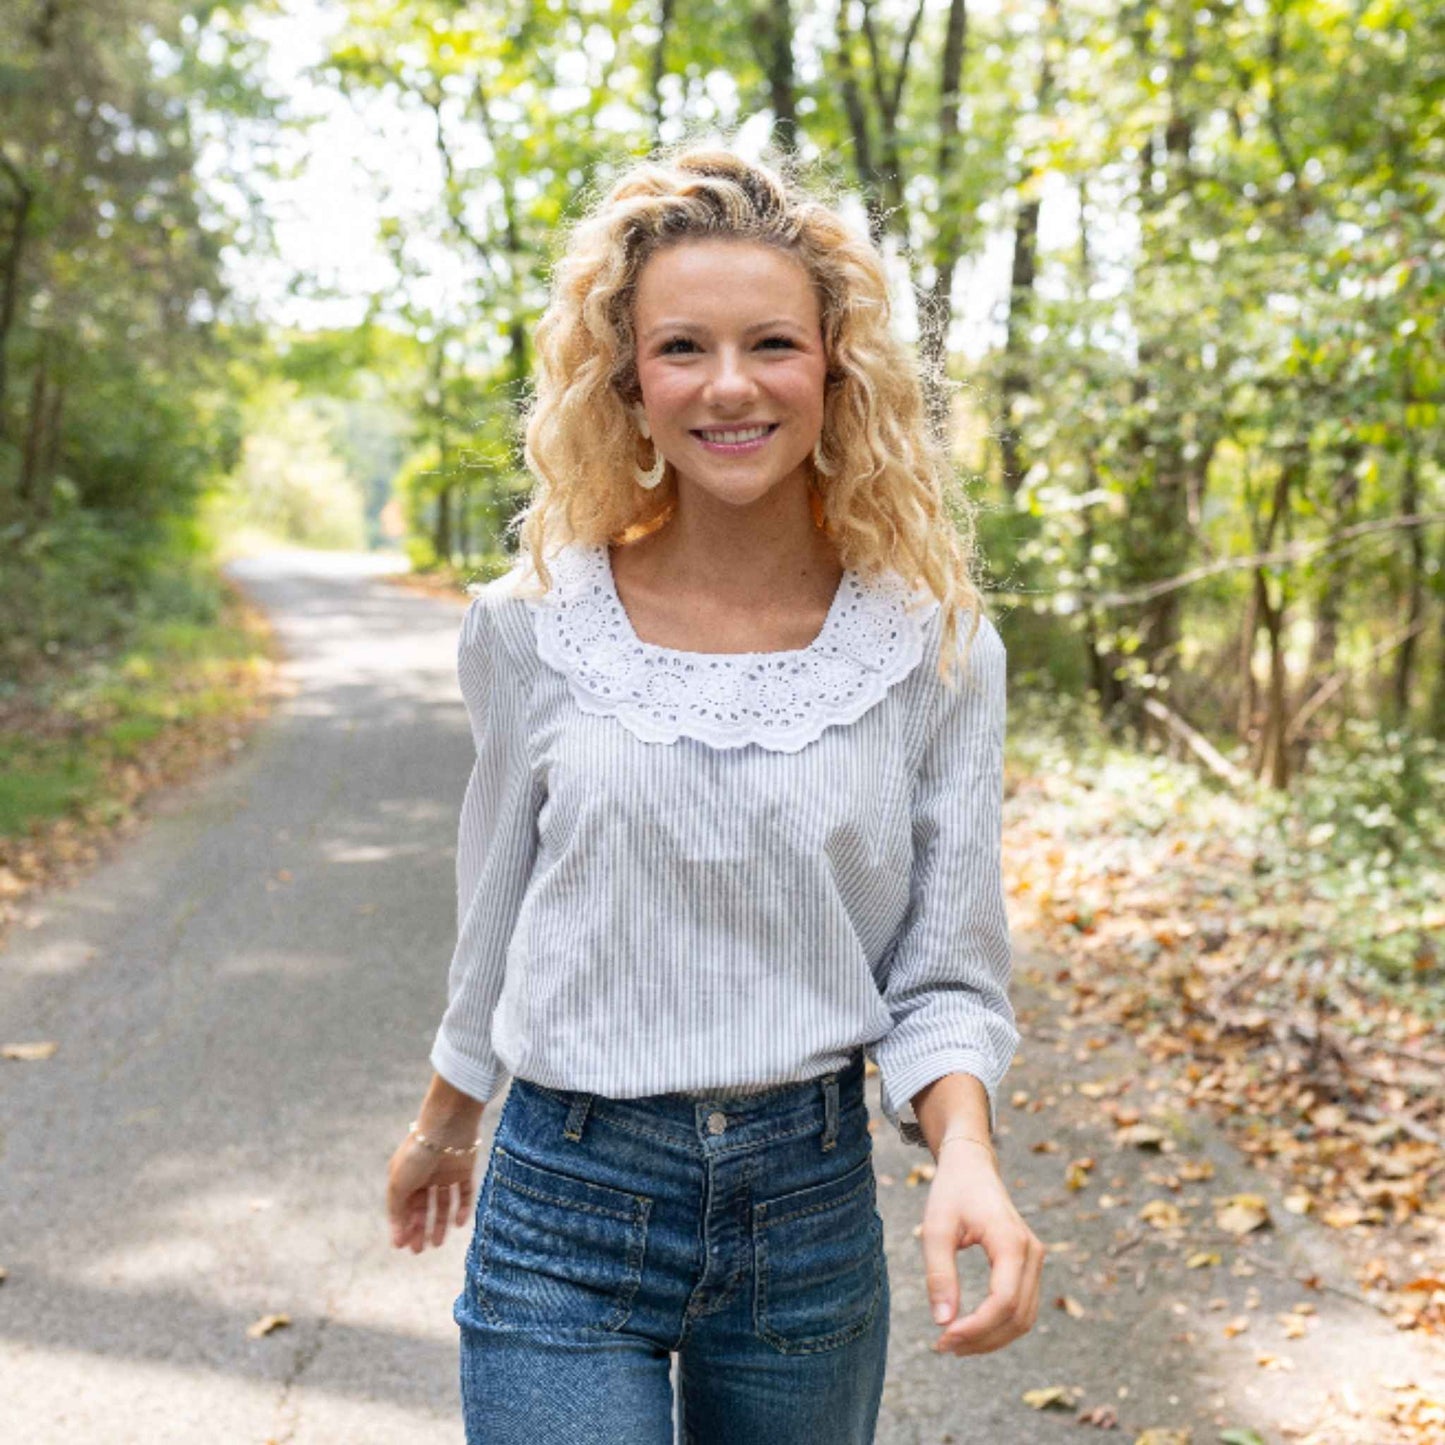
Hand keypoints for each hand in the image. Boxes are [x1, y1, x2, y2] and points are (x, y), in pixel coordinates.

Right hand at [386, 1124, 478, 1254]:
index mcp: (406, 1176)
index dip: (404, 1226)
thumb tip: (396, 1241)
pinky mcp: (465, 1170)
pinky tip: (458, 1224)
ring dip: (440, 1224)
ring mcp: (446, 1172)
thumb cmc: (418, 1154)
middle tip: (420, 1250)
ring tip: (437, 1243)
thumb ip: (397, 1212)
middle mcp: (426, 1175)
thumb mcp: (399, 1185)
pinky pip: (465, 1193)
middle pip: (423, 1207)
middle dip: (421, 1229)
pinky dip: (463, 1209)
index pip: (405, 1206)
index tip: (404, 1246)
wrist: (446, 1127)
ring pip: (444, 1203)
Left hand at [918, 1139, 1043, 1354]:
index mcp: (1011, 1242)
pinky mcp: (1029, 1265)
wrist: (972, 1166)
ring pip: (1024, 1318)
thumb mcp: (936, 1228)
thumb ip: (939, 1274)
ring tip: (954, 1343)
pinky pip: (1022, 1307)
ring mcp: (1035, 1259)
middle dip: (982, 1339)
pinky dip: (999, 1326)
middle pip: (1017, 1316)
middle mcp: (1032, 1253)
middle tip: (943, 1347)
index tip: (943, 1337)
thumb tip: (942, 1322)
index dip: (977, 1327)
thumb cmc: (951, 1193)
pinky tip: (970, 1329)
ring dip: (992, 1338)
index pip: (1004, 1302)